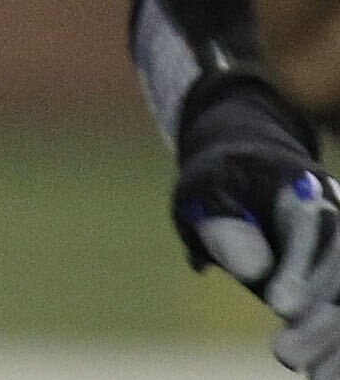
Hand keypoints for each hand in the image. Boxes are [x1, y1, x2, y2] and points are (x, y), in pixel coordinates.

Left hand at [175, 73, 339, 375]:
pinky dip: (339, 347)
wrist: (246, 174)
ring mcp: (338, 253)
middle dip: (323, 320)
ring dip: (337, 342)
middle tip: (285, 354)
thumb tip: (253, 270)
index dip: (304, 269)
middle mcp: (335, 221)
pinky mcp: (335, 283)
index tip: (280, 305)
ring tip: (316, 378)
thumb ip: (225, 227)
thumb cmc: (221, 184)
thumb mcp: (207, 193)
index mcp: (305, 190)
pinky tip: (327, 375)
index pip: (319, 229)